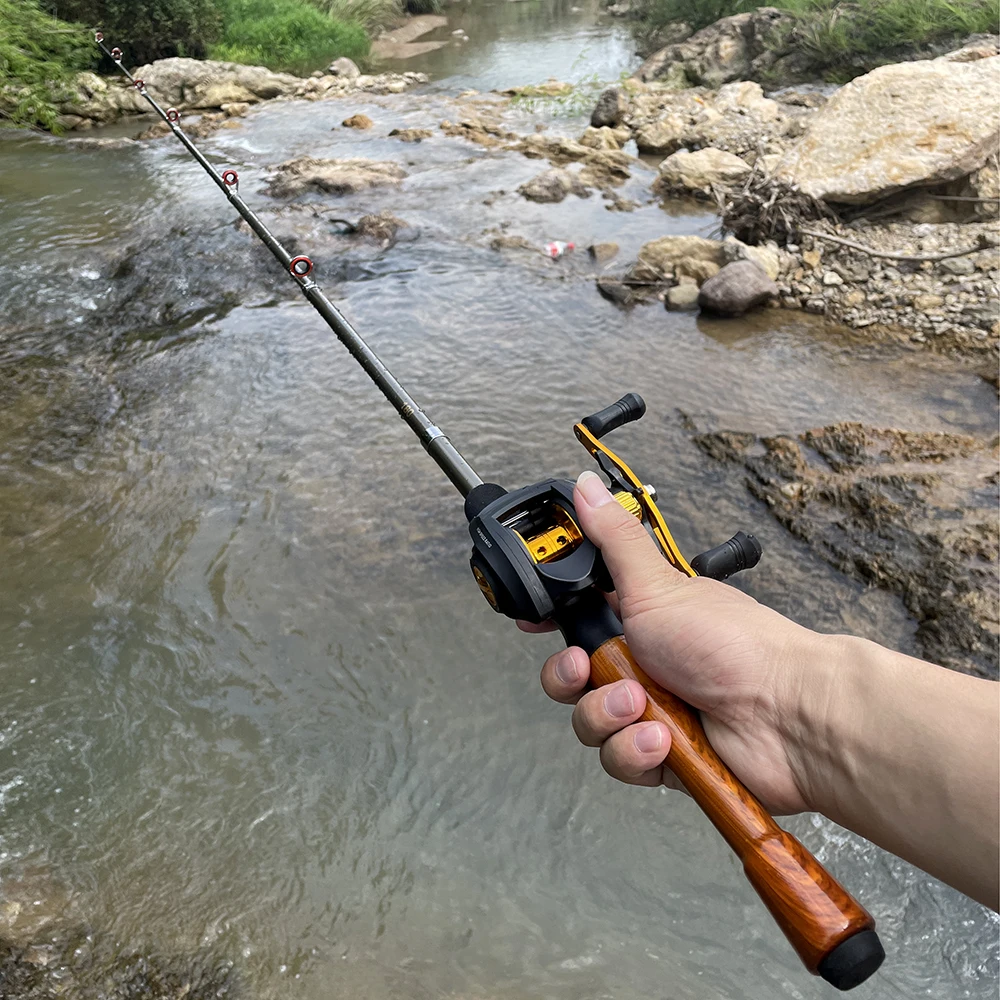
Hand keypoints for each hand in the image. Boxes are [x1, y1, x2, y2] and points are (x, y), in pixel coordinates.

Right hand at [524, 470, 832, 814]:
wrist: (786, 718)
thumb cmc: (734, 646)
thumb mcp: (658, 585)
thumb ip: (614, 539)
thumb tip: (588, 488)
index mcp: (641, 617)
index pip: (578, 615)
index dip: (551, 620)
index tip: (534, 621)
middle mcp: (643, 662)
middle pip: (572, 675)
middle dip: (571, 676)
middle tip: (589, 668)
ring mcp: (652, 710)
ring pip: (590, 720)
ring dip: (608, 715)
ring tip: (643, 706)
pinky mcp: (662, 755)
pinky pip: (619, 758)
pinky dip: (635, 750)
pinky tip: (662, 740)